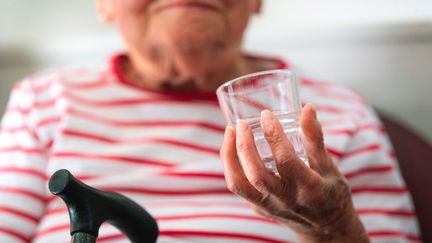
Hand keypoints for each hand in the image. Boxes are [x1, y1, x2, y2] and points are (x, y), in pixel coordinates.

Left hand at [219, 104, 368, 241]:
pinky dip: (232, 165)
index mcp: (309, 188)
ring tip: (229, 132)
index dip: (274, 134)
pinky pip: (239, 187)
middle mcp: (286, 200)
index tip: (266, 115)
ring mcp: (269, 207)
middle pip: (256, 174)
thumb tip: (308, 108)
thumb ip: (315, 138)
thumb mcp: (329, 167)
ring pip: (239, 184)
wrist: (325, 228)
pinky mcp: (259, 208)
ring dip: (229, 156)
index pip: (286, 159)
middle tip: (241, 124)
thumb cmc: (330, 193)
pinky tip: (233, 147)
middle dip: (244, 146)